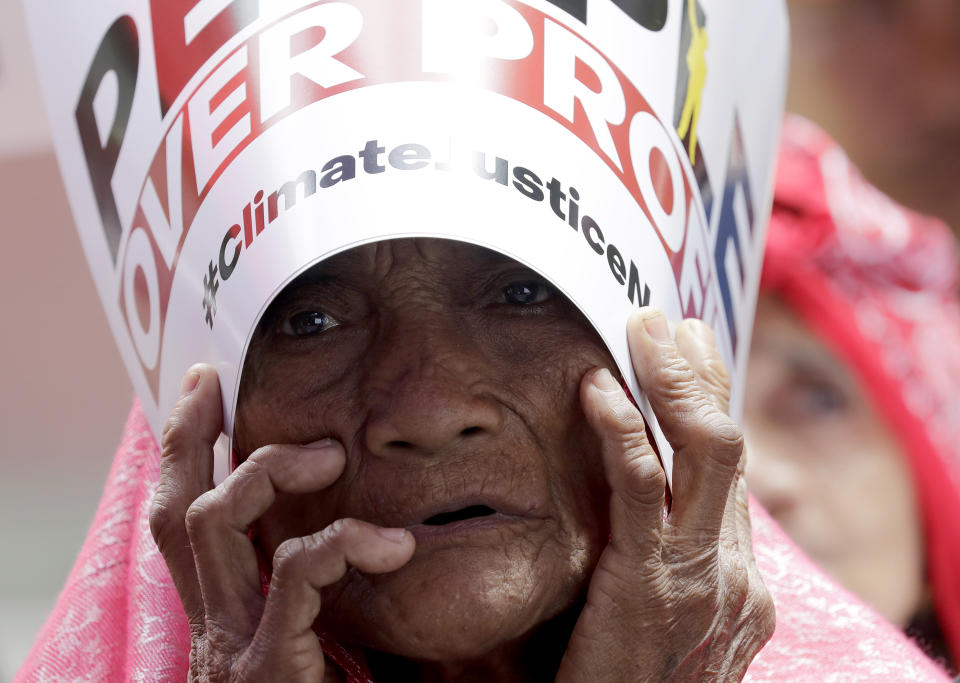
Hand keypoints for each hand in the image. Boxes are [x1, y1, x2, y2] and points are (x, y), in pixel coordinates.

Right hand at [149, 365, 415, 681]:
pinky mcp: (268, 667)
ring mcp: (232, 645)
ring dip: (265, 475)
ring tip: (327, 455)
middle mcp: (213, 624)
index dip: (185, 452)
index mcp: (223, 615)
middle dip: (191, 440)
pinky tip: (390, 544)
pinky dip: (341, 545)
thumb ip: (315, 592)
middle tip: (218, 386)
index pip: (186, 520)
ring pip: (214, 526)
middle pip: (178, 511)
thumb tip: (366, 530)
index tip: (203, 391)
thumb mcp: (309, 641)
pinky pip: (294, 579)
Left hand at [556, 309, 774, 681]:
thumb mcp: (661, 620)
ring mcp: (704, 576)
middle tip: (666, 322)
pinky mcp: (652, 585)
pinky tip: (597, 389)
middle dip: (701, 375)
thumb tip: (638, 504)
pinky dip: (622, 428)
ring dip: (673, 380)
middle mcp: (736, 570)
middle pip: (729, 445)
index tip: (690, 353)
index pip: (728, 471)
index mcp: (738, 576)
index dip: (710, 404)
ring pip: (706, 451)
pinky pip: (642, 487)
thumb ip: (662, 563)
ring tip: (641, 328)